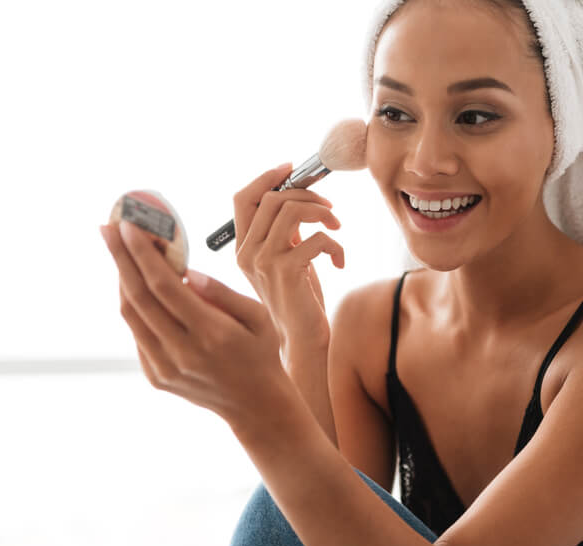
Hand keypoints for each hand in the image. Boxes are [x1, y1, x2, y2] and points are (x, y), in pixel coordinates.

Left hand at [100, 220, 292, 425]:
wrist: (256, 406)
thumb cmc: (261, 353)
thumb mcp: (258, 317)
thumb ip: (221, 293)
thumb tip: (185, 270)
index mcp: (212, 334)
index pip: (165, 286)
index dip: (143, 254)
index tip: (128, 225)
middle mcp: (183, 354)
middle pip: (139, 297)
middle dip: (121, 258)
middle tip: (108, 227)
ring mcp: (165, 369)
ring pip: (132, 316)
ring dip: (122, 279)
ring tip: (119, 250)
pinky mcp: (156, 377)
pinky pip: (137, 333)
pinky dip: (134, 304)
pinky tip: (135, 283)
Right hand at [233, 163, 344, 353]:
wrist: (302, 340)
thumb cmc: (299, 299)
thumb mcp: (286, 259)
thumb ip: (284, 232)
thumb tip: (299, 196)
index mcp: (243, 248)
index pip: (242, 198)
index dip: (267, 177)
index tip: (292, 169)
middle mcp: (247, 253)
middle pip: (271, 198)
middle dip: (306, 194)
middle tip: (328, 209)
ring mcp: (264, 261)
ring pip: (291, 211)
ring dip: (322, 214)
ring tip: (337, 229)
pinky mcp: (286, 271)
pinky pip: (316, 238)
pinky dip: (336, 245)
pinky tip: (340, 261)